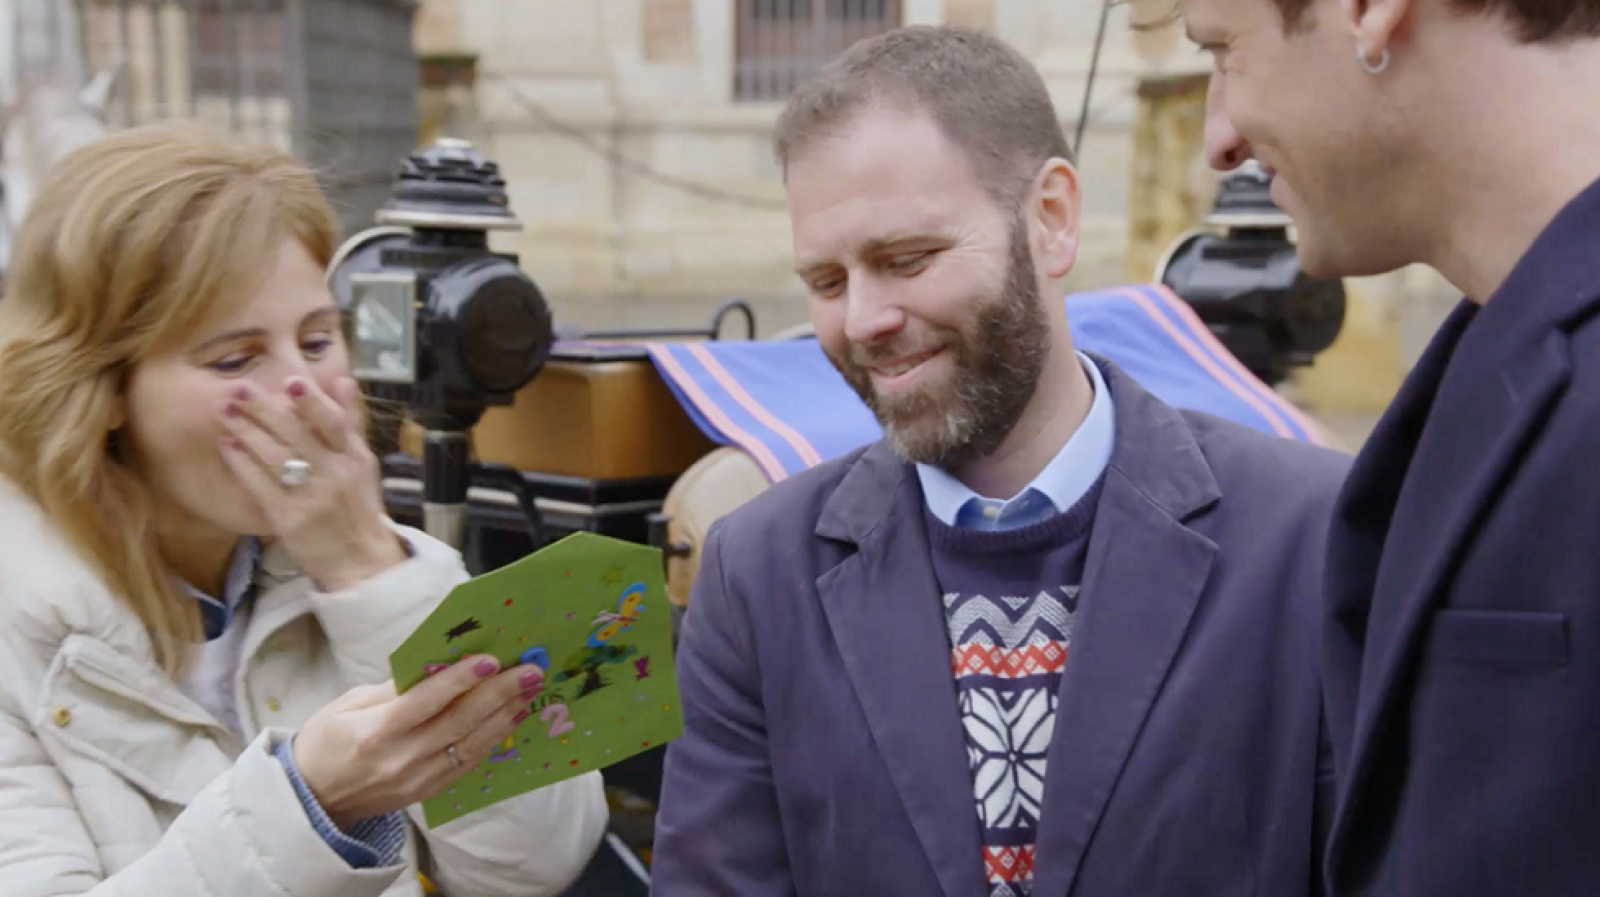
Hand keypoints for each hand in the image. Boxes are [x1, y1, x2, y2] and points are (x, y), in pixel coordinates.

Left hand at [217, 374, 404, 590]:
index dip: (313, 403)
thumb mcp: (362, 461)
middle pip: (297, 436)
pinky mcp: (289, 519)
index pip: (335, 424)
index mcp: (354, 458)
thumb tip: (342, 379)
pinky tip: (226, 445)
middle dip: (265, 410)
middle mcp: (334, 474)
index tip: (291, 381)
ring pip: (275, 457)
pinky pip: (261, 486)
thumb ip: (350, 421)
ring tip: (223, 410)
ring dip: (247, 431)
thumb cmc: (357, 505)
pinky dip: (242, 463)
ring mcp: (311, 497)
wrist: (359, 559)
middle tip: (238, 388)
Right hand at [291, 654, 545, 829]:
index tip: (491, 660)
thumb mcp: (345, 705)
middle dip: (499, 694)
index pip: (426, 702)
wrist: (313, 801)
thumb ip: (391, 689)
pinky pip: (467, 763)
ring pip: (471, 744)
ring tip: (529, 691)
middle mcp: (401, 758)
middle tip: (529, 671)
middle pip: (459, 722)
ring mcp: (418, 780)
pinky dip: (492, 739)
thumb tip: (435, 668)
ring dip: (505, 715)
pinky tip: (511, 718)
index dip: (461, 680)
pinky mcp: (428, 793)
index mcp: (375, 731)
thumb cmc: (325, 743)